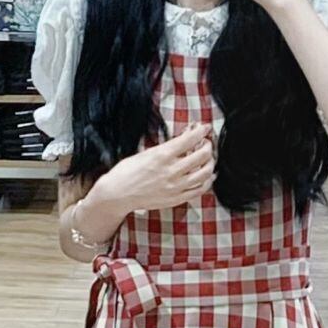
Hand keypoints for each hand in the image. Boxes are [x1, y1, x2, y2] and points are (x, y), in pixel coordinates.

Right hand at [98, 125, 214, 216]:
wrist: (118, 194)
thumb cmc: (128, 172)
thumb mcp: (146, 153)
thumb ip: (167, 148)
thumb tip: (184, 140)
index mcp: (162, 155)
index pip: (190, 139)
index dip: (202, 131)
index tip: (205, 128)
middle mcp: (172, 171)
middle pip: (202, 155)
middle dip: (208, 146)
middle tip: (206, 144)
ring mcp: (176, 186)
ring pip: (205, 173)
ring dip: (210, 163)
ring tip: (208, 159)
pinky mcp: (177, 198)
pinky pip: (200, 189)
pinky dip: (207, 181)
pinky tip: (207, 176)